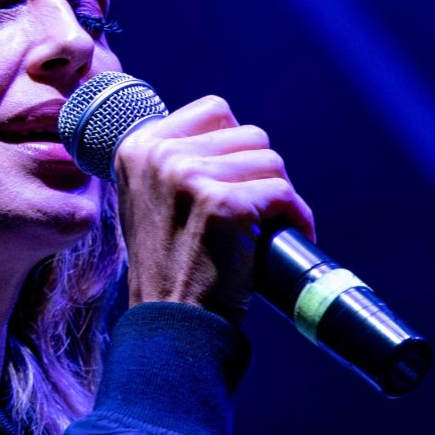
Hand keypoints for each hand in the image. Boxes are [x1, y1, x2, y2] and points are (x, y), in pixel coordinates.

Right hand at [114, 95, 314, 321]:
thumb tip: (228, 133)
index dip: (236, 146)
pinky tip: (287, 236)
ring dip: (279, 194)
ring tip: (268, 225)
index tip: (235, 181)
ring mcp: (189, 178)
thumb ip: (173, 160)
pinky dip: (296, 217)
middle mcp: (159, 155)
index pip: (214, 110)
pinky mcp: (223, 204)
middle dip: (261, 172)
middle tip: (255, 209)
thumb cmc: (169, 266)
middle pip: (248, 134)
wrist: (170, 323)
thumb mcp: (150, 198)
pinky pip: (284, 192)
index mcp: (138, 147)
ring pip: (271, 160)